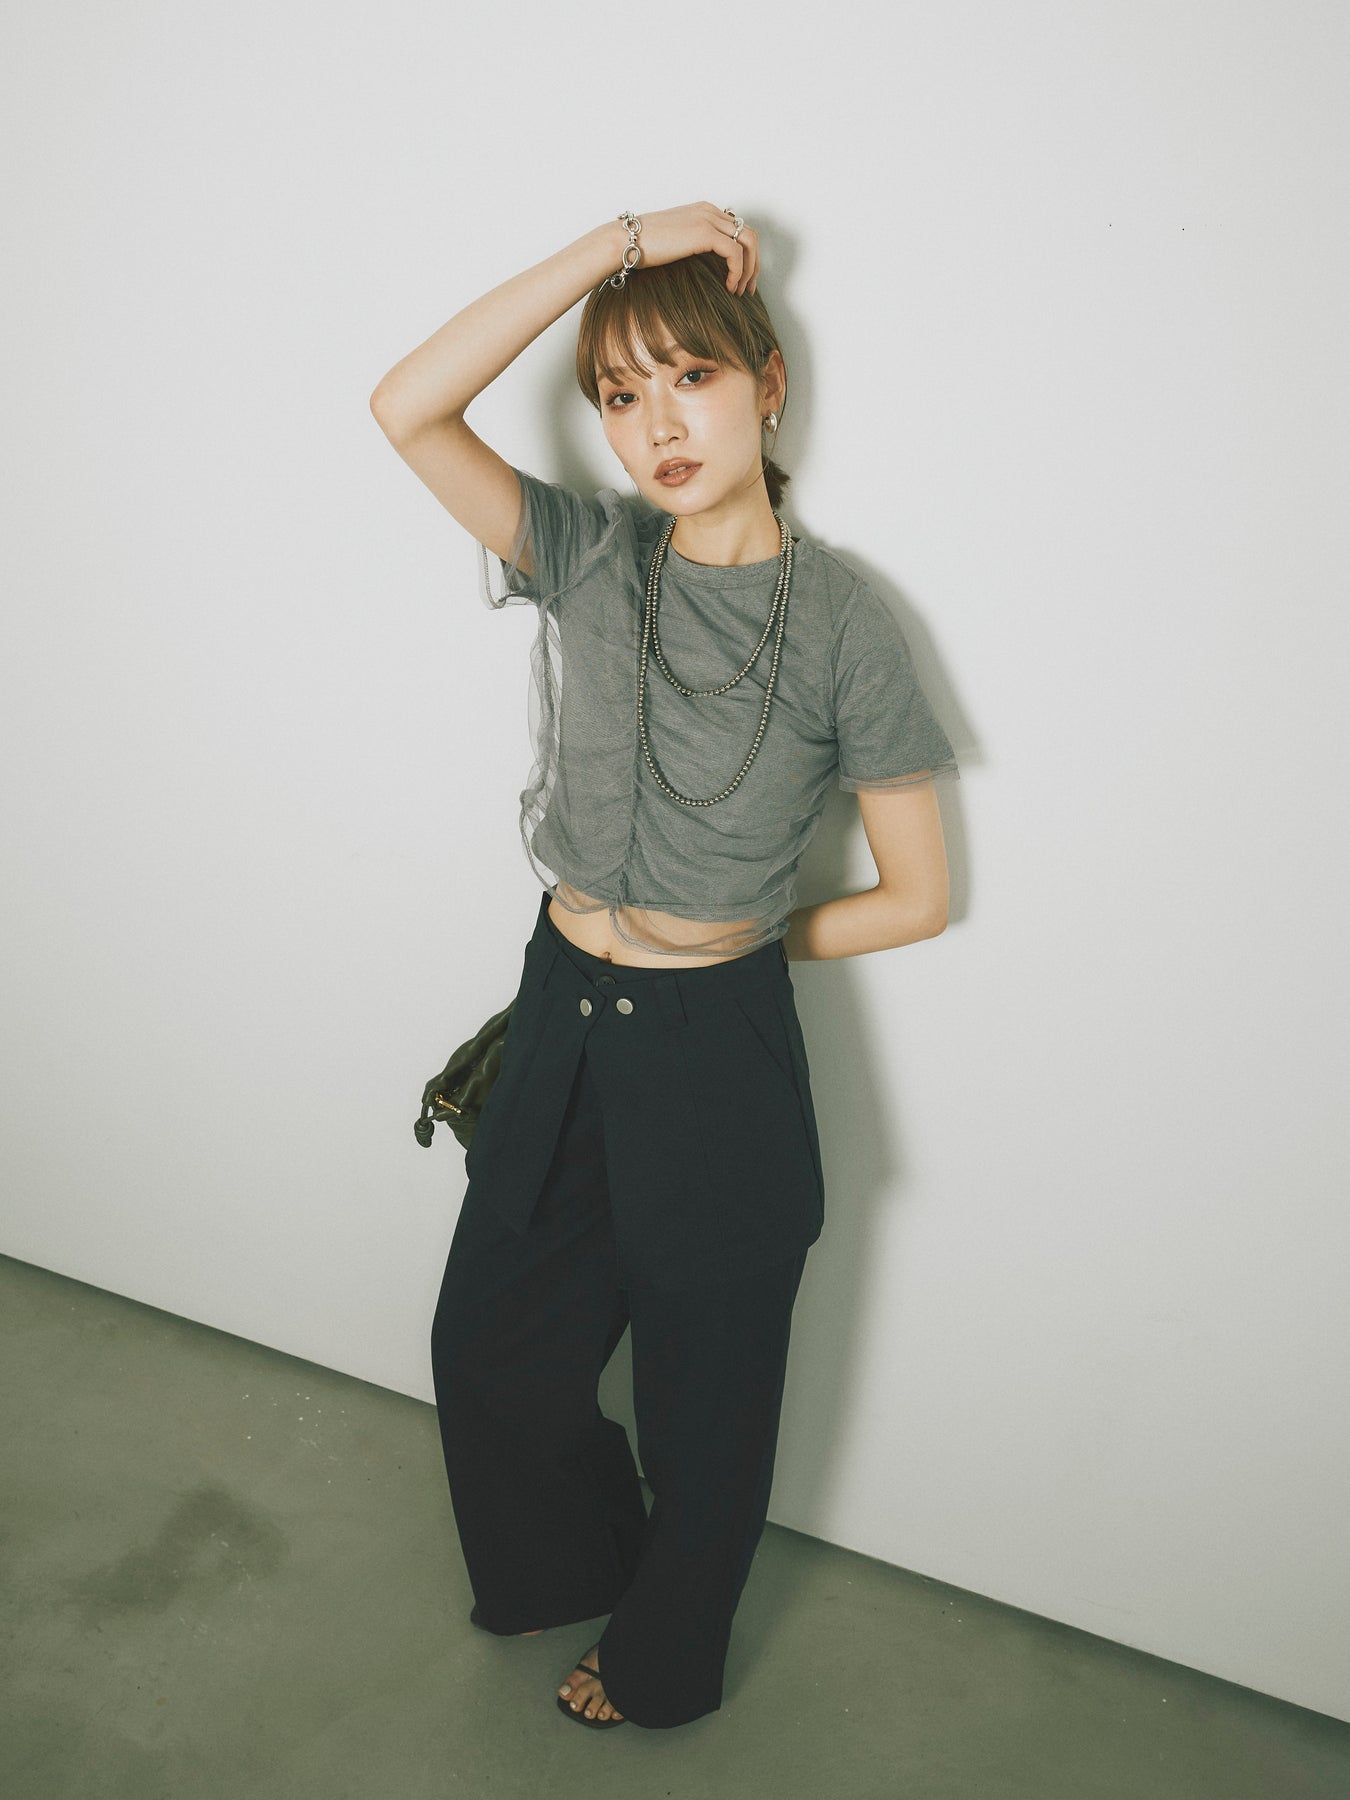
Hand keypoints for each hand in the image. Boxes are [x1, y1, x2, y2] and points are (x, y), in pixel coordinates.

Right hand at [612, 202, 759, 295]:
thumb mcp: (675, 244)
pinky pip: (735, 253)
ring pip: (748, 242)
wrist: (624, 242)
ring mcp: (708, 219)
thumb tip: (704, 269)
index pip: (739, 230)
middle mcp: (710, 211)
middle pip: (750, 235)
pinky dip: (737, 272)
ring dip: (749, 270)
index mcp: (704, 211)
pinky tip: (728, 287)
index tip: (741, 281)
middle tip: (748, 290)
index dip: (747, 257)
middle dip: (754, 264)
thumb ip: (693, 248)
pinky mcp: (704, 233)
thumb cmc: (642, 249)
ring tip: (740, 291)